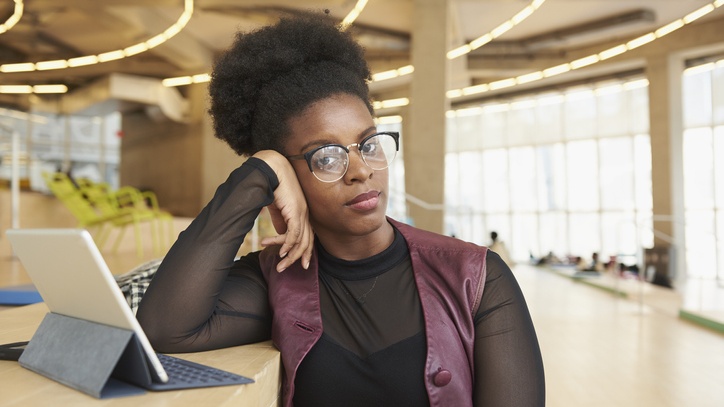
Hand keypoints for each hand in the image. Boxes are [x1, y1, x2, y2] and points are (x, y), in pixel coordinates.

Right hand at [253, 150, 313, 271]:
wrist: (272, 169)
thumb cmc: (273, 184)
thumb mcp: (277, 207)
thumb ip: (280, 220)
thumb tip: (280, 233)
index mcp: (303, 212)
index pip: (308, 236)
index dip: (305, 251)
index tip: (301, 263)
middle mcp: (305, 214)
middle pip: (306, 242)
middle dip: (298, 258)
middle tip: (290, 269)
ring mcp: (302, 213)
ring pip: (300, 241)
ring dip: (289, 255)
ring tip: (280, 265)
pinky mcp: (295, 211)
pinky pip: (293, 234)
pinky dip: (287, 245)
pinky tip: (280, 252)